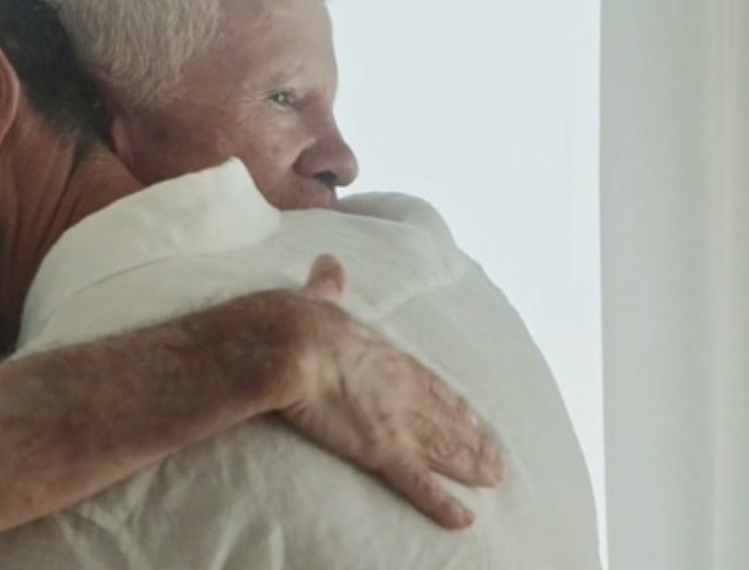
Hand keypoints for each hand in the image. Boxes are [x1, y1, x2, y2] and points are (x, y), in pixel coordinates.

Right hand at [275, 255, 503, 529]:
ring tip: (492, 480)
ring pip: (443, 449)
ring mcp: (396, 420)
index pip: (429, 384)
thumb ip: (327, 286)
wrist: (285, 345)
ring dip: (469, 466)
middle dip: (472, 440)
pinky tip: (462, 518)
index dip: (453, 405)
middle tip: (497, 458)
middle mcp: (401, 389)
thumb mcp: (317, 299)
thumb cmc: (295, 322)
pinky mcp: (380, 449)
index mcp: (385, 356)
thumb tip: (328, 263)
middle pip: (446, 420)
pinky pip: (416, 482)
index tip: (474, 418)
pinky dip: (440, 502)